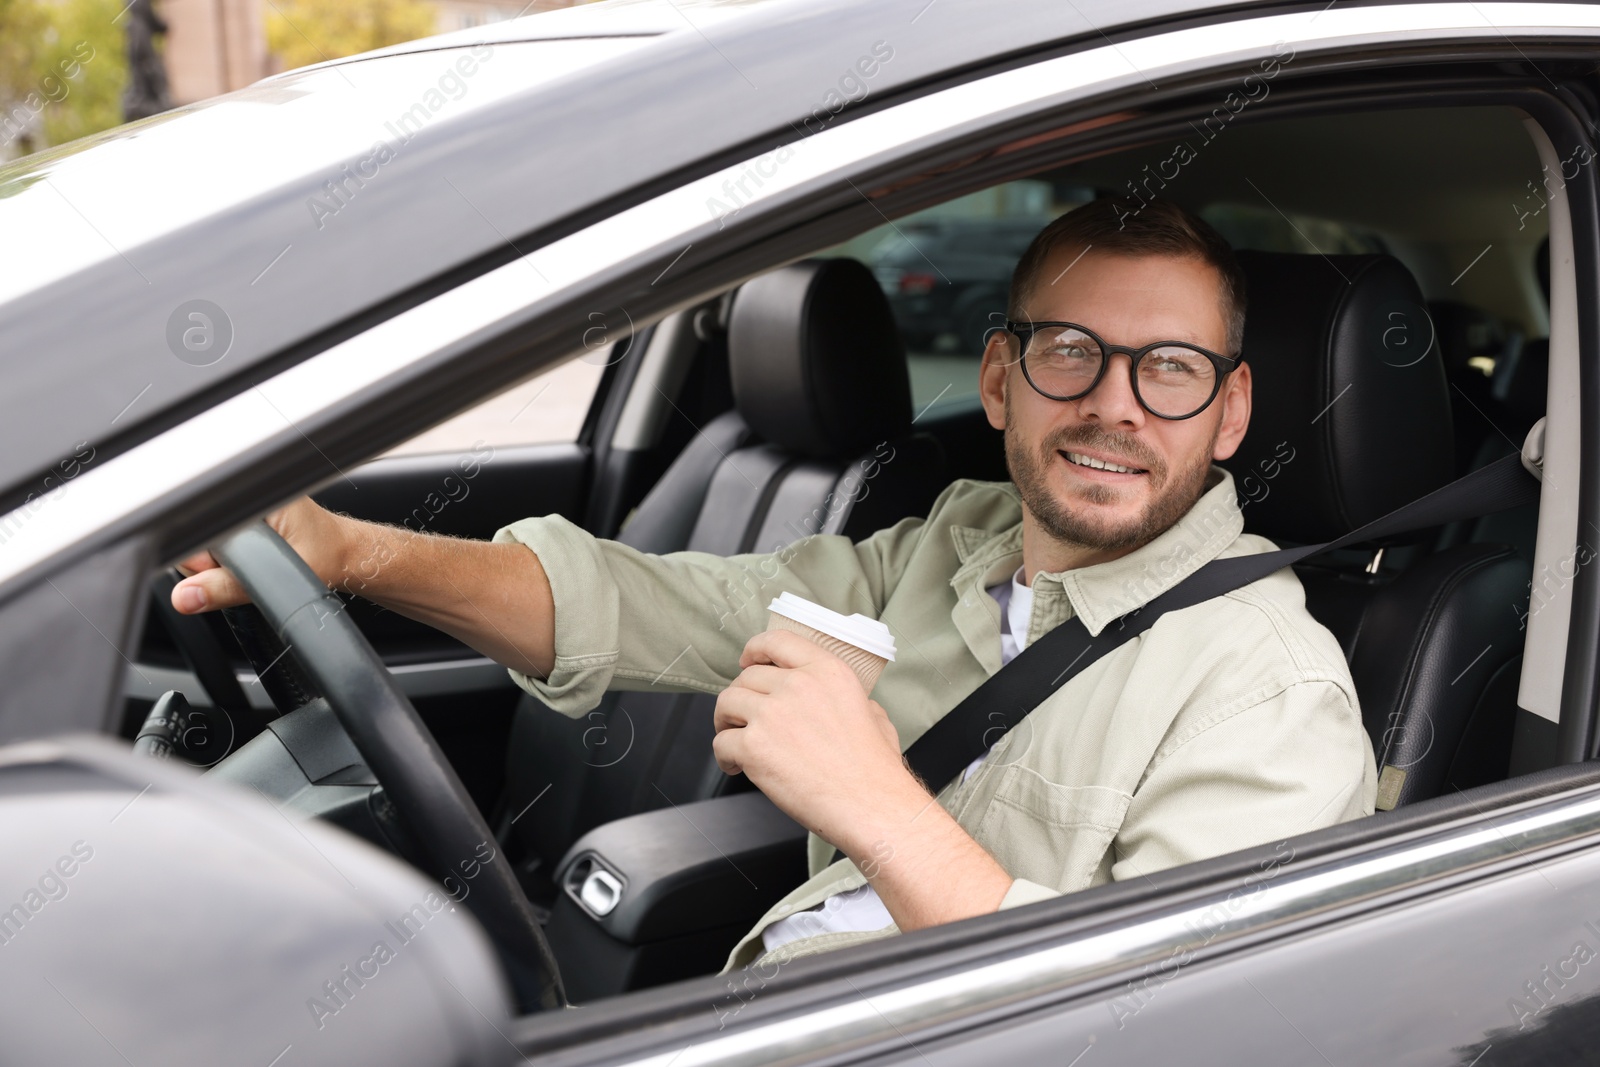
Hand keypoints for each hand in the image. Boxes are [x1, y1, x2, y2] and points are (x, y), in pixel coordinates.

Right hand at [169, 497, 350, 613]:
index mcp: (253, 495)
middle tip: (242, 573)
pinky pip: (213, 545)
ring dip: (216, 564)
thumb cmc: (327, 556)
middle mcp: (244, 496)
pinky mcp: (240, 523)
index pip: (197, 523)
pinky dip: (223, 562)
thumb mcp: (280, 577)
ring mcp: (240, 509)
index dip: (198, 555)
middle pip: (193, 534)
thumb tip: (185, 597)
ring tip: (252, 565)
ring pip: (200, 543)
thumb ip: (229, 588)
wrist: (346, 555)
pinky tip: (246, 563)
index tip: (219, 571)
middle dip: (206, 563)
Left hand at [715, 629, 1014, 930]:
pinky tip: (736, 767)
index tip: (747, 660)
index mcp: (827, 671)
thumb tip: (832, 702)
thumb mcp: (874, 713)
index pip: (777, 641)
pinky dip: (724, 756)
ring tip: (735, 741)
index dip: (755, 650)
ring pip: (726, 704)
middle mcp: (797, 685)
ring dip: (726, 722)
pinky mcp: (754, 746)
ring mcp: (772, 714)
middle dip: (742, 697)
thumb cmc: (875, 769)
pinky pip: (721, 742)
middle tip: (744, 717)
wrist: (870, 805)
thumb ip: (847, 698)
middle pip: (747, 677)